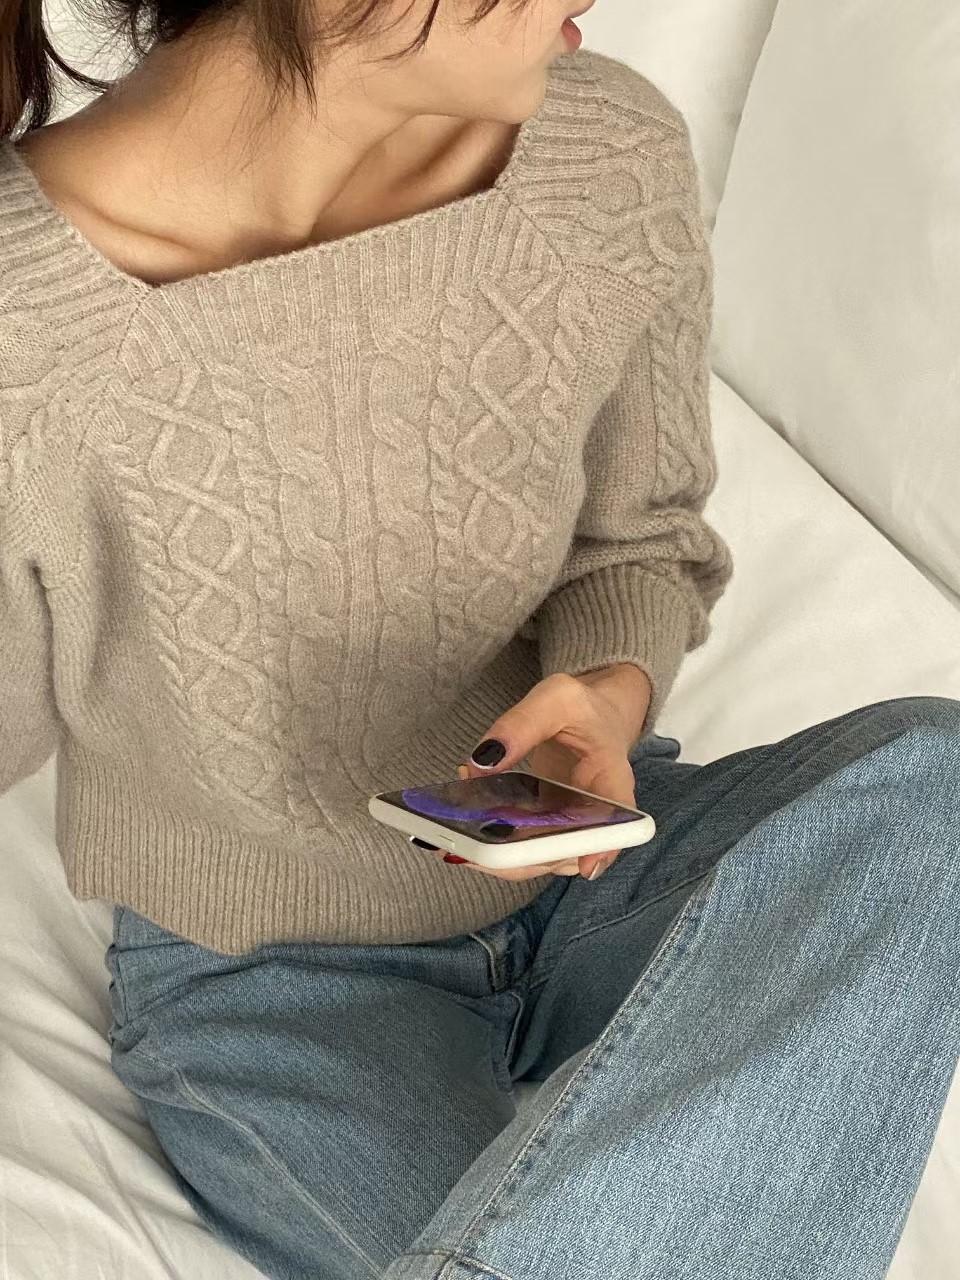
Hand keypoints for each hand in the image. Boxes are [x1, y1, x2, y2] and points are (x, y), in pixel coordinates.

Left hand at [439, 664, 651, 882]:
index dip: (603, 848)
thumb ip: (522, 724)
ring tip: (453, 829)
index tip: (584, 866)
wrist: (589, 718)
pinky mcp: (544, 832)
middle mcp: (594, 818)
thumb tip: (482, 761)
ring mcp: (567, 831)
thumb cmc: (582, 709)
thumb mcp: (557, 698)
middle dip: (514, 857)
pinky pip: (519, 848)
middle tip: (468, 843)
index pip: (619, 823)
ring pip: (535, 861)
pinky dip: (488, 842)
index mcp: (612, 781)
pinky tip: (460, 821)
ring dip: (493, 854)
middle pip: (563, 855)